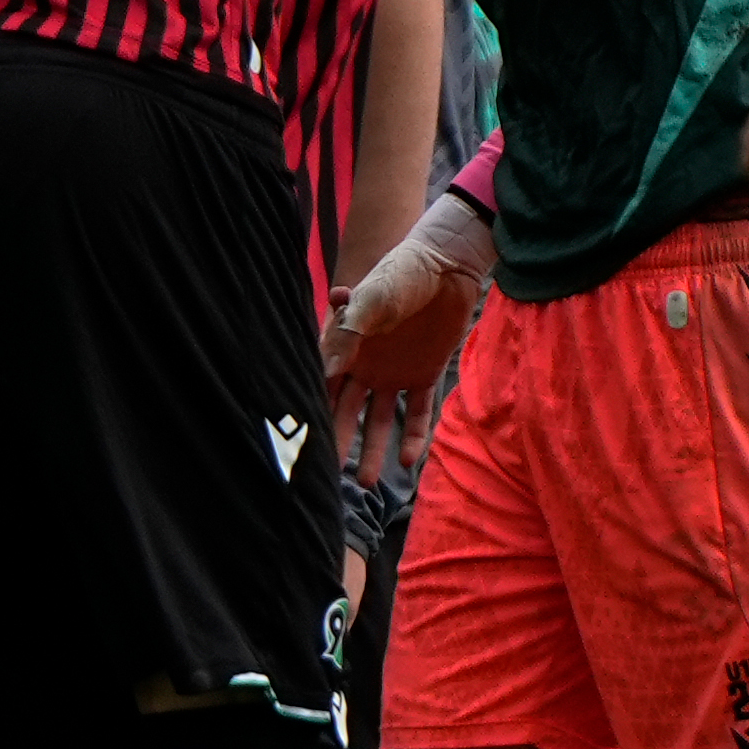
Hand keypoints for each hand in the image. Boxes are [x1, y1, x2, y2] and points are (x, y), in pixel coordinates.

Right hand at [329, 185, 499, 471]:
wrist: (448, 265)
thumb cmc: (402, 273)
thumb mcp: (372, 299)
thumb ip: (350, 334)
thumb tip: (324, 371)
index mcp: (346, 347)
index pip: (322, 384)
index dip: (311, 409)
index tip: (300, 441)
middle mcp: (366, 365)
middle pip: (346, 410)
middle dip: (338, 440)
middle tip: (328, 475)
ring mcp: (395, 372)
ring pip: (380, 420)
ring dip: (374, 449)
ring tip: (368, 483)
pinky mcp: (426, 374)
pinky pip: (418, 412)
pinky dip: (414, 436)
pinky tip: (408, 461)